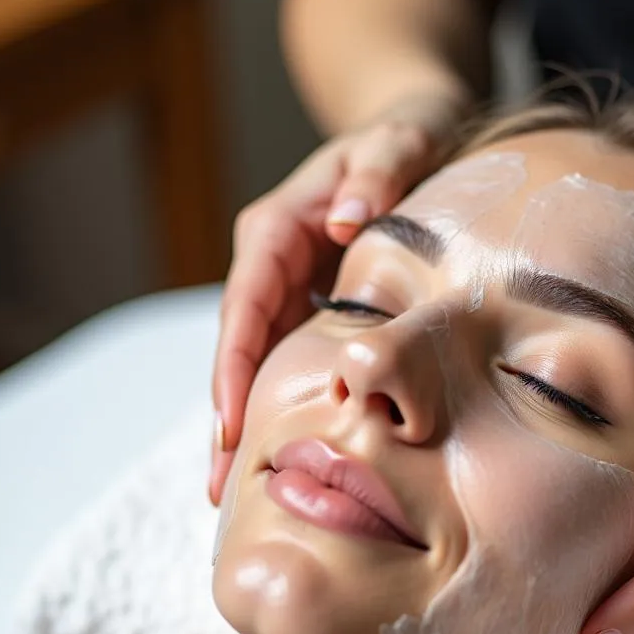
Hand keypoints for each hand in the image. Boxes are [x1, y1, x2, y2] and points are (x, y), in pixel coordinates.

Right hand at [209, 93, 464, 504]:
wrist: (416, 141)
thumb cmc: (405, 140)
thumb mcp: (398, 143)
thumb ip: (376, 172)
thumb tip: (343, 221)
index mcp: (277, 229)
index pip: (244, 304)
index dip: (232, 365)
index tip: (229, 423)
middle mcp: (271, 267)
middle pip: (239, 349)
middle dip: (227, 416)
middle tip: (218, 488)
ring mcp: (288, 292)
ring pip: (257, 365)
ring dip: (245, 424)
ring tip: (233, 493)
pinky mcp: (310, 311)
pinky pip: (288, 363)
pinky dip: (280, 407)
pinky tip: (281, 454)